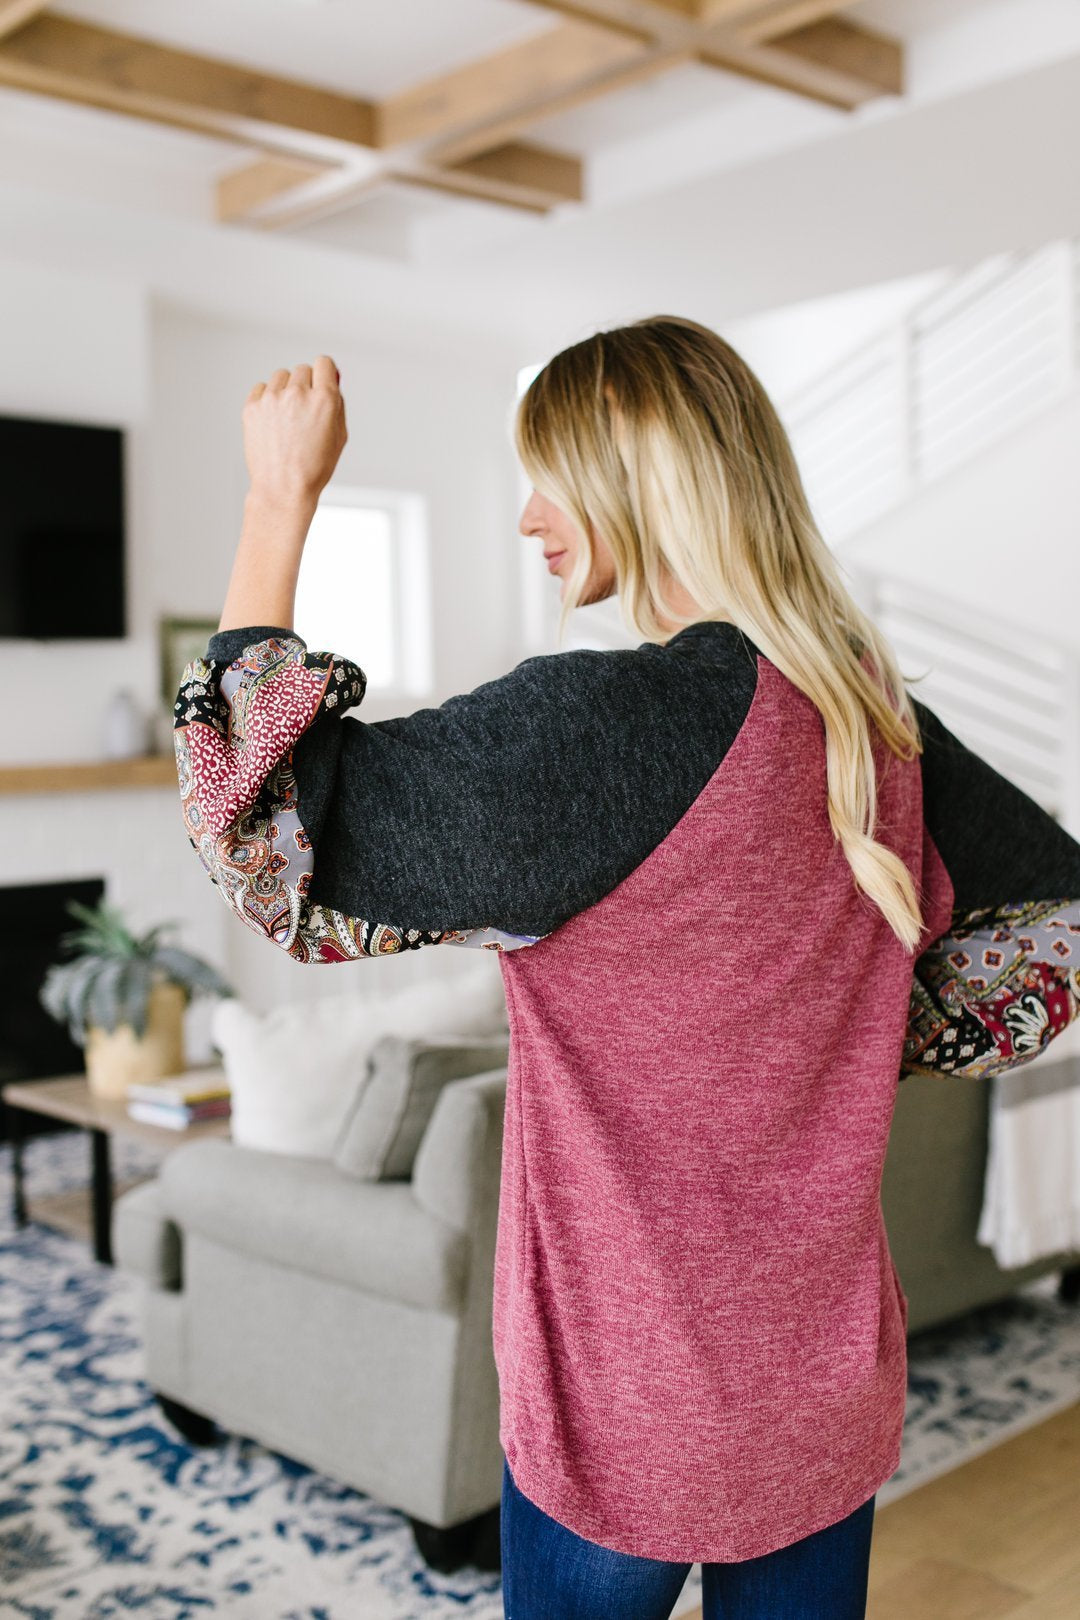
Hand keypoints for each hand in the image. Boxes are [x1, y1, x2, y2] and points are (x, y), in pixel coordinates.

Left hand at [242, 354, 346, 508]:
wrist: (283, 489)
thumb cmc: (313, 468)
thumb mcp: (339, 437)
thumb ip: (337, 404)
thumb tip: (332, 379)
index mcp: (324, 400)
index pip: (324, 363)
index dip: (324, 374)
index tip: (321, 382)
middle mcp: (297, 394)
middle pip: (303, 370)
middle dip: (305, 386)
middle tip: (304, 413)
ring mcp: (272, 399)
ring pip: (281, 376)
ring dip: (285, 390)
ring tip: (287, 419)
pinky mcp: (252, 406)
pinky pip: (262, 389)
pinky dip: (267, 400)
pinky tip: (273, 422)